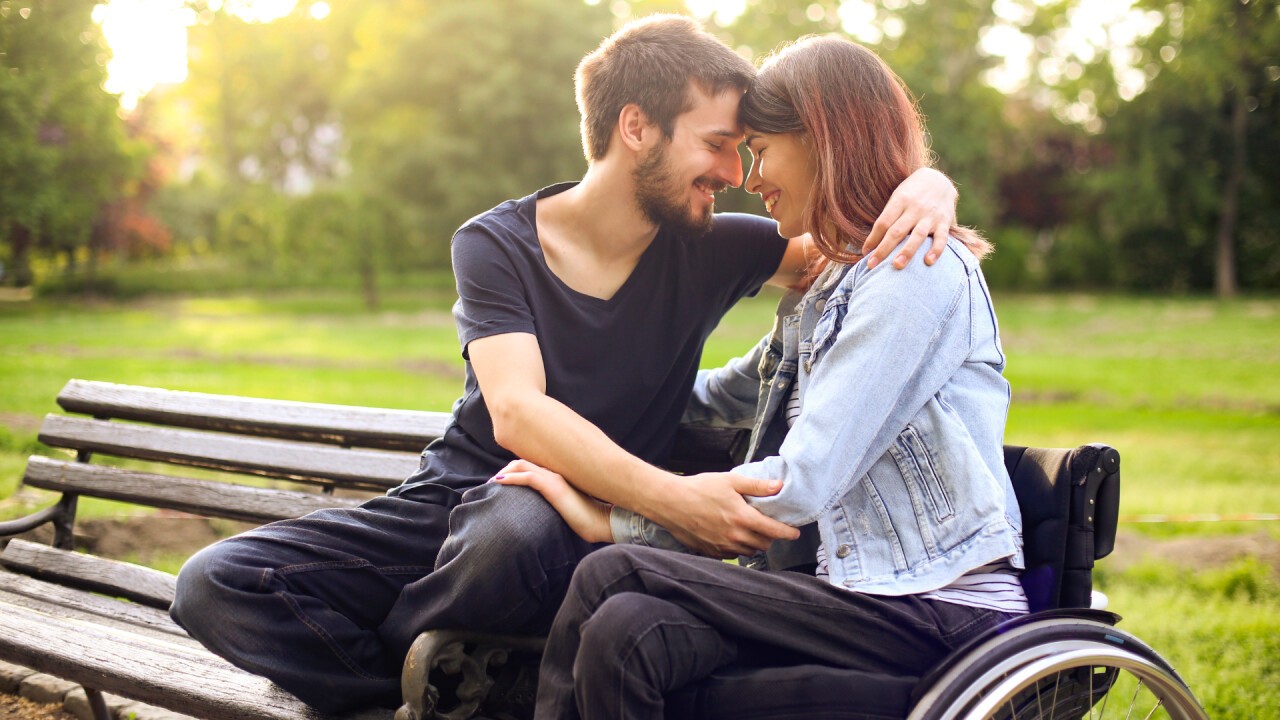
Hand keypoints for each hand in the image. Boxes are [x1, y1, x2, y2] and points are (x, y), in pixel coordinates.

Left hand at [491, 459, 612, 543]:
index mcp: (557, 477)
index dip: (512, 471)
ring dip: (503, 472)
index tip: (499, 483)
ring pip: (522, 465)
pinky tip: (499, 482)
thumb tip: (538, 515)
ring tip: (492, 483)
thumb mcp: (565, 509)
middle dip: (504, 470)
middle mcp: (555, 473)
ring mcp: (555, 478)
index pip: (530, 466)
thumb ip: (553, 505)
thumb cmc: (586, 520)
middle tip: (491, 483)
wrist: (603, 522)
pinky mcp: (554, 486)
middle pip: (522, 462)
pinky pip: (527, 476)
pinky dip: (511, 477)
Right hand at [654, 472, 799, 558]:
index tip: (795, 533)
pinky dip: (737, 547)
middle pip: (764, 544)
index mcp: (742, 518)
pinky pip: (732, 555)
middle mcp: (734, 536)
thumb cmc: (698, 489)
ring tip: (749, 529)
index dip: (788, 533)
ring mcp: (722, 546)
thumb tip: (778, 486)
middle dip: (770, 536)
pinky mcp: (711, 552)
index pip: (774, 531)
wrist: (670, 502)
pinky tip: (731, 534)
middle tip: (767, 524)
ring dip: (754, 542)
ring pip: (749, 551)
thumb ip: (756, 486)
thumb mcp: (730, 481)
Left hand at [862, 167, 956, 269]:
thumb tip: (871, 243)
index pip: (883, 222)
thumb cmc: (911, 193)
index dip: (872, 239)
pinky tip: (928, 262)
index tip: (864, 253)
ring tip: (897, 266)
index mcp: (900, 200)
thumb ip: (888, 217)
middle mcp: (915, 208)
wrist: (939, 179)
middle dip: (884, 249)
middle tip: (872, 265)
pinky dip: (936, 250)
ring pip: (918, 235)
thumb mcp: (897, 197)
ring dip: (907, 251)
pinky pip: (941, 237)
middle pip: (897, 231)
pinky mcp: (944, 221)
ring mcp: (930, 215)